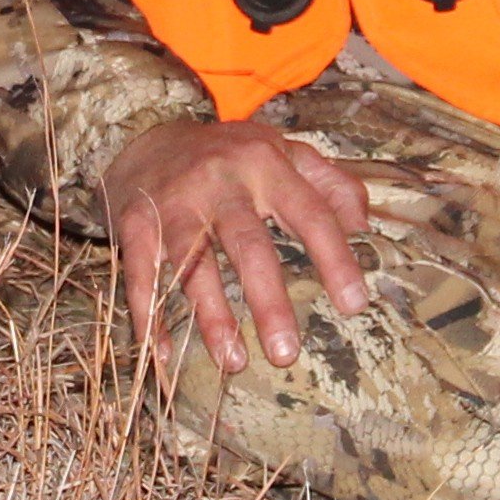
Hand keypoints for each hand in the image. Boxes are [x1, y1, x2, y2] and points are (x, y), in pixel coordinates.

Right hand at [103, 114, 373, 372]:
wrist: (146, 138)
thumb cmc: (231, 158)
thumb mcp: (286, 152)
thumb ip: (332, 183)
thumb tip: (364, 226)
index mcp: (266, 164)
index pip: (310, 213)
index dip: (335, 259)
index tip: (354, 306)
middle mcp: (220, 182)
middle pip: (248, 245)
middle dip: (268, 301)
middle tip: (286, 354)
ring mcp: (175, 203)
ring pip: (193, 264)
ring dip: (212, 316)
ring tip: (234, 361)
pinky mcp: (136, 224)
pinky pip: (141, 276)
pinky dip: (149, 316)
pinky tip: (161, 355)